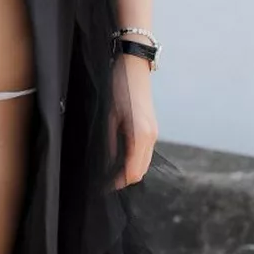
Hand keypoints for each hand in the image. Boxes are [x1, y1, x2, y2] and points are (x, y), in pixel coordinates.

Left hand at [108, 56, 157, 188]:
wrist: (133, 66)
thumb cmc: (118, 87)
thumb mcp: (107, 116)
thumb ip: (108, 144)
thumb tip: (103, 167)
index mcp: (141, 136)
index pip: (132, 173)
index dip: (116, 183)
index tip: (100, 187)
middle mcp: (151, 137)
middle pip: (139, 172)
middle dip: (121, 179)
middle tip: (101, 181)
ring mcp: (153, 133)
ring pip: (142, 164)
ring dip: (127, 170)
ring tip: (106, 171)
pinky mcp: (151, 129)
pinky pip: (143, 153)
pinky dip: (131, 160)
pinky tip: (116, 157)